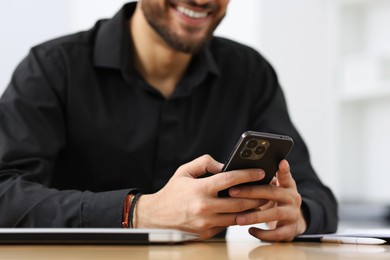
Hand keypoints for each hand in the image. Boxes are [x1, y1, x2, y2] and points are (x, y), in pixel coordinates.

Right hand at [133, 155, 265, 239]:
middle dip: (257, 194)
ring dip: (252, 209)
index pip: (230, 180)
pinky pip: (228, 224)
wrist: (157, 216)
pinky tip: (245, 210)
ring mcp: (206, 222)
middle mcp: (204, 207)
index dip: (248, 175)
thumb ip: (205, 162)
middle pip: (240, 201)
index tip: (260, 172)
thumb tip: (224, 165)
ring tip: (261, 200)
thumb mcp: (184, 171)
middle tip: (267, 188)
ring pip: (238, 216)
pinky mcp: (207, 233)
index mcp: (200, 189)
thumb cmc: (173, 192)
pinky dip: (238, 217)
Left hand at [228, 159, 306, 241]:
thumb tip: (240, 170)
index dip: (284, 170)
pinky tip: (250, 230)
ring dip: (254, 216)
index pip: (285, 176)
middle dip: (251, 192)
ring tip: (238, 218)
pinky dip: (262, 233)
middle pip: (272, 193)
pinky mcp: (290, 231)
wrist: (290, 224)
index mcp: (288, 186)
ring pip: (274, 214)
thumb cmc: (275, 202)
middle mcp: (293, 199)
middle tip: (232, 192)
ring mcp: (293, 215)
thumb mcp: (274, 189)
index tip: (281, 162)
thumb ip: (265, 180)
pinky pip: (276, 233)